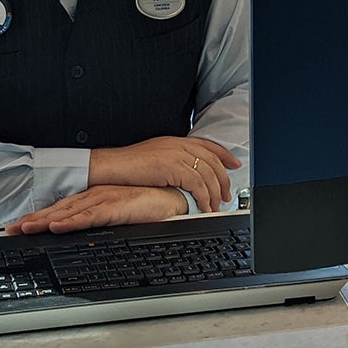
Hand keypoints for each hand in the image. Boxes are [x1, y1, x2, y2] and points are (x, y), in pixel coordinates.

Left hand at [6, 186, 186, 235]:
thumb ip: (97, 225)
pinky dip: (72, 222)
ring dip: (45, 221)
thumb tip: (81, 239)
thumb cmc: (145, 207)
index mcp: (92, 199)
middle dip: (32, 220)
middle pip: (57, 210)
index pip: (59, 210)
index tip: (18, 227)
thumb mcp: (115, 218)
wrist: (171, 198)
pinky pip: (89, 216)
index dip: (37, 218)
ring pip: (67, 212)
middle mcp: (93, 197)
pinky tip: (57, 227)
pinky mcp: (115, 206)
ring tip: (25, 229)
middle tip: (10, 230)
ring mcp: (103, 200)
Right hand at [87, 136, 237, 214]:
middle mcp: (178, 145)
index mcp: (175, 141)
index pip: (207, 145)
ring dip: (214, 193)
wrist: (112, 166)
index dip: (224, 155)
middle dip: (223, 179)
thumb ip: (171, 161)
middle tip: (226, 196)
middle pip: (212, 161)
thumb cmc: (128, 166)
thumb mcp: (154, 157)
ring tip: (215, 207)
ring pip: (207, 174)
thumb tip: (184, 174)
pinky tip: (203, 207)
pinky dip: (203, 197)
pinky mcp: (172, 167)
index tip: (234, 164)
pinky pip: (197, 184)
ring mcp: (176, 155)